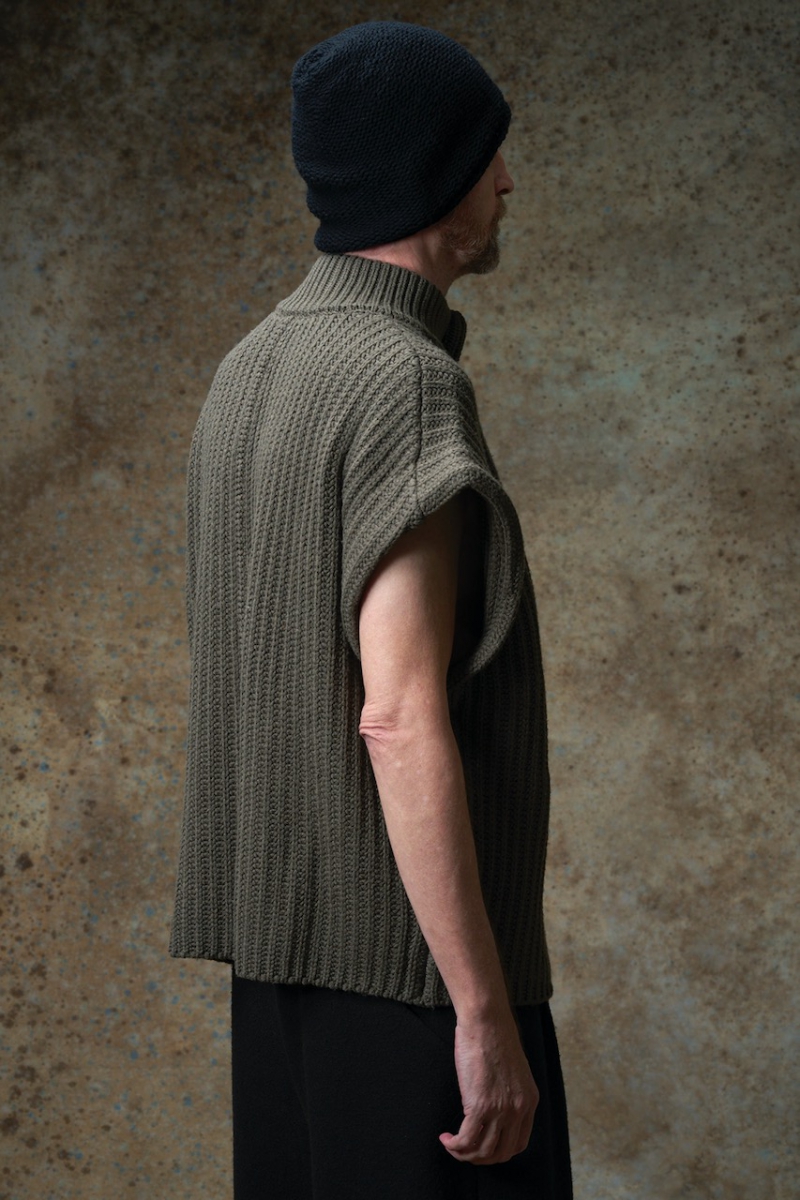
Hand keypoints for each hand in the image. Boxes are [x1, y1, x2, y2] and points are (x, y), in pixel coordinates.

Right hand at [439, 1014, 538, 1164]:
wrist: (487, 1021)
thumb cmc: (494, 1037)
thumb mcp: (513, 1070)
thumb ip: (508, 1092)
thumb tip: (492, 1108)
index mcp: (528, 1100)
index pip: (518, 1143)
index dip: (498, 1151)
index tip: (483, 1146)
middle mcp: (518, 1109)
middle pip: (501, 1153)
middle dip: (480, 1158)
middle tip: (465, 1150)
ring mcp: (500, 1109)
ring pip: (483, 1151)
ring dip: (464, 1154)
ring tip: (452, 1145)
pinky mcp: (479, 1105)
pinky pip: (466, 1140)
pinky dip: (454, 1145)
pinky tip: (446, 1138)